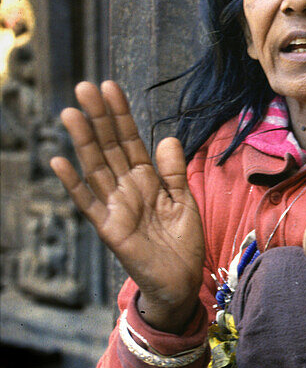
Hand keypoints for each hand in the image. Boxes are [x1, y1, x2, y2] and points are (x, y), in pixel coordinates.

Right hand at [50, 81, 204, 332]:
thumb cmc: (182, 241)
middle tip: (85, 87)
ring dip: (83, 141)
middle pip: (110, 147)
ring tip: (70, 113)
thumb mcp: (184, 201)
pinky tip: (59, 161)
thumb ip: (174, 171)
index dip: (120, 115)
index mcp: (146, 179)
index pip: (130, 140)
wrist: (181, 280)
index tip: (109, 87)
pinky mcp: (109, 228)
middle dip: (99, 118)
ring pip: (96, 167)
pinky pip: (88, 202)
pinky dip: (73, 183)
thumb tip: (166, 138)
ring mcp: (115, 206)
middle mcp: (127, 187)